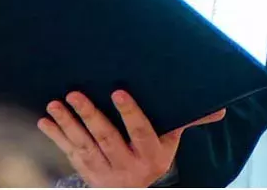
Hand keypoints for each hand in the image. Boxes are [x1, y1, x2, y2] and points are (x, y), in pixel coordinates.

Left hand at [38, 90, 224, 187]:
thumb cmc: (154, 154)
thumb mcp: (172, 142)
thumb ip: (189, 122)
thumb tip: (221, 109)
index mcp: (151, 154)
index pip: (140, 131)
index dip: (129, 113)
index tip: (118, 92)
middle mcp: (128, 166)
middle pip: (107, 138)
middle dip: (89, 115)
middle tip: (75, 94)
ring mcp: (105, 172)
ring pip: (84, 146)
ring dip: (68, 124)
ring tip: (55, 103)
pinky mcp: (86, 173)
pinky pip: (69, 154)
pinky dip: (56, 137)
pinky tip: (45, 121)